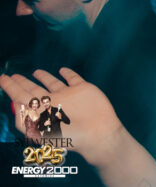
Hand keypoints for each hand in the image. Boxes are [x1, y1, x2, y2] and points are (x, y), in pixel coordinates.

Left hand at [1, 68, 123, 166]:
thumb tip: (14, 103)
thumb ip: (24, 118)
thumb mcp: (39, 131)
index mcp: (40, 112)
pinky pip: (73, 78)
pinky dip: (68, 73)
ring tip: (36, 72)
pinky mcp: (82, 88)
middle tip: (13, 75)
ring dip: (44, 77)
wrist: (96, 132)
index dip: (11, 88)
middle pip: (34, 90)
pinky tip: (63, 70)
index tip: (2, 78)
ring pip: (52, 83)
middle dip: (23, 83)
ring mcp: (67, 95)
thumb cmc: (67, 136)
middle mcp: (52, 102)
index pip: (21, 97)